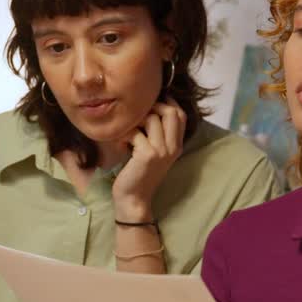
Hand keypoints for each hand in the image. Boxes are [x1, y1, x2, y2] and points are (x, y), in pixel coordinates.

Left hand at [111, 97, 186, 219]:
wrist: (133, 199)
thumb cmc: (139, 174)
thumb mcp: (155, 153)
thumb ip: (158, 134)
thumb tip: (149, 108)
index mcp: (177, 146)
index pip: (180, 114)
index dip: (167, 102)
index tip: (151, 102)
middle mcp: (173, 147)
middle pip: (171, 112)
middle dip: (153, 106)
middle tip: (137, 115)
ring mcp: (162, 151)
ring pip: (152, 118)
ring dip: (134, 121)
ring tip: (126, 133)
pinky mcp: (147, 155)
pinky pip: (135, 132)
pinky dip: (124, 135)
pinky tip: (120, 145)